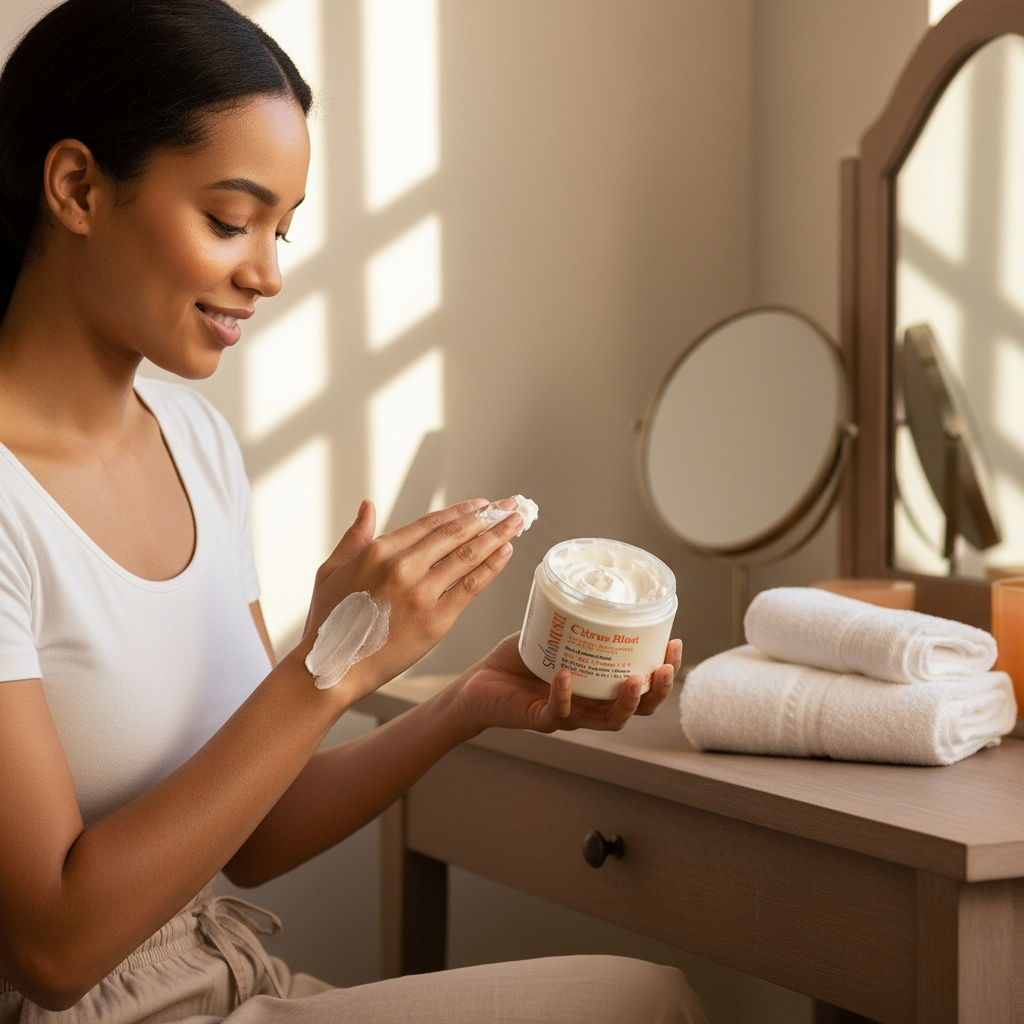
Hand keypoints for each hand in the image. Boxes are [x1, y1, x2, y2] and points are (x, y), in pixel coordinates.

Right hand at [294, 497, 524, 697]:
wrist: (332, 669)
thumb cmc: (328, 623)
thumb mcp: (331, 570)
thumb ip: (354, 536)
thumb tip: (368, 505)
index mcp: (379, 551)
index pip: (431, 523)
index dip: (460, 512)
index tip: (481, 505)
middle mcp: (403, 567)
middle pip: (455, 535)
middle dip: (487, 518)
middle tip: (510, 507)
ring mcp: (421, 593)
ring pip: (468, 556)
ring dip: (497, 536)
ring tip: (517, 522)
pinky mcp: (435, 620)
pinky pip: (471, 586)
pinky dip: (492, 567)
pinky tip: (507, 552)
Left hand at [452, 633, 681, 734]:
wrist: (477, 684)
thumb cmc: (517, 661)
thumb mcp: (553, 633)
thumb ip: (573, 616)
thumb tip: (594, 581)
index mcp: (598, 687)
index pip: (643, 686)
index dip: (664, 671)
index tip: (675, 644)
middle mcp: (589, 705)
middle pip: (637, 710)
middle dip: (657, 692)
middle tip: (664, 667)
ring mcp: (567, 715)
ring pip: (607, 721)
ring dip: (625, 703)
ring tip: (634, 680)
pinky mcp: (538, 719)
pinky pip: (557, 712)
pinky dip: (564, 694)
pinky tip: (567, 675)